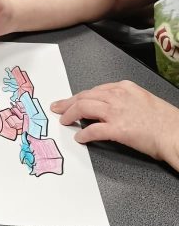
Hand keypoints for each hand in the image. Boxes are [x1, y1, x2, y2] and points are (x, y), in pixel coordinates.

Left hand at [51, 82, 178, 168]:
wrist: (176, 133)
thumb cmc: (166, 121)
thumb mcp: (143, 100)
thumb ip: (125, 101)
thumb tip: (110, 109)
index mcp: (125, 88)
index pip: (95, 89)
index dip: (80, 96)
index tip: (72, 100)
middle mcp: (118, 96)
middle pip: (85, 96)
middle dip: (68, 102)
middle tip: (58, 107)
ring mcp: (116, 112)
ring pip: (83, 107)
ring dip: (70, 114)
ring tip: (64, 121)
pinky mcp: (117, 129)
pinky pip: (93, 130)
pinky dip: (83, 134)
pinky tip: (80, 138)